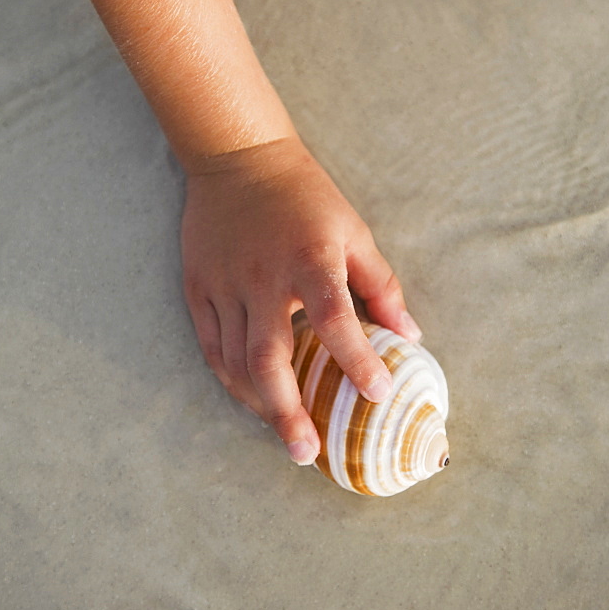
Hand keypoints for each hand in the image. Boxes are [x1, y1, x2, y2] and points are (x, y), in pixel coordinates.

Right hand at [181, 136, 421, 464]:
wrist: (238, 158)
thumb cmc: (305, 197)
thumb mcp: (353, 230)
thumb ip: (381, 284)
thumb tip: (410, 336)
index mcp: (309, 257)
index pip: (335, 318)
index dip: (357, 360)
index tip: (378, 394)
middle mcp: (263, 276)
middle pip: (270, 357)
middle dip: (287, 411)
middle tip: (307, 451)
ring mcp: (224, 283)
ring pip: (236, 361)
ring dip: (259, 404)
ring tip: (284, 434)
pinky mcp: (198, 286)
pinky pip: (212, 345)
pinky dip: (230, 378)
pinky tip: (250, 399)